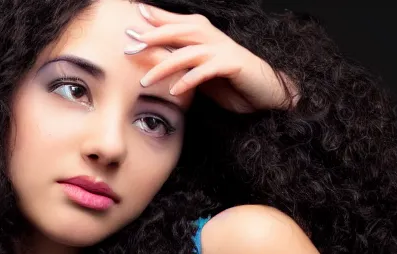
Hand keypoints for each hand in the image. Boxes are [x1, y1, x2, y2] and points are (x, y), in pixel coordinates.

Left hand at [125, 4, 298, 113]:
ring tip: (145, 81)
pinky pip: (205, 71)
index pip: (175, 24)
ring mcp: (222, 50)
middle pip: (179, 31)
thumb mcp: (199, 71)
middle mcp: (212, 37)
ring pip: (188, 52)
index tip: (131, 21)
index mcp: (203, 35)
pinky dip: (189, 80)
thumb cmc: (230, 81)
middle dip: (154, 36)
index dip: (154, 20)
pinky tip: (175, 90)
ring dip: (165, 65)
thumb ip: (179, 62)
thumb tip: (151, 60)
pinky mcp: (232, 65)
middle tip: (132, 43)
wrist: (264, 90)